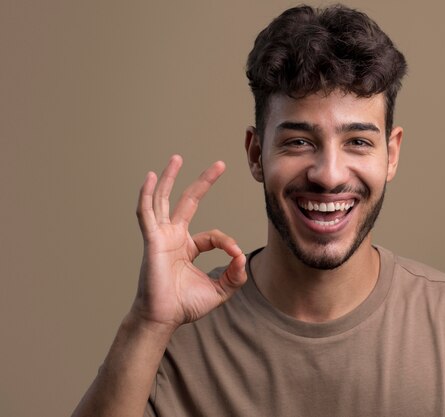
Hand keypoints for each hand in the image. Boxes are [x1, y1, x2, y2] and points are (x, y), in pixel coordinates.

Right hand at [131, 155, 246, 331]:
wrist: (164, 319)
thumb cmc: (185, 306)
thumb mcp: (219, 291)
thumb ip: (234, 276)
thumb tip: (243, 257)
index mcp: (187, 247)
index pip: (213, 235)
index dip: (227, 242)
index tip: (236, 256)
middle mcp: (173, 237)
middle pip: (188, 202)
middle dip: (203, 182)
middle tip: (219, 164)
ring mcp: (160, 236)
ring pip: (163, 200)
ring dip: (171, 179)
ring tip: (177, 158)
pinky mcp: (151, 240)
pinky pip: (146, 213)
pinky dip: (147, 194)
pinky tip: (151, 177)